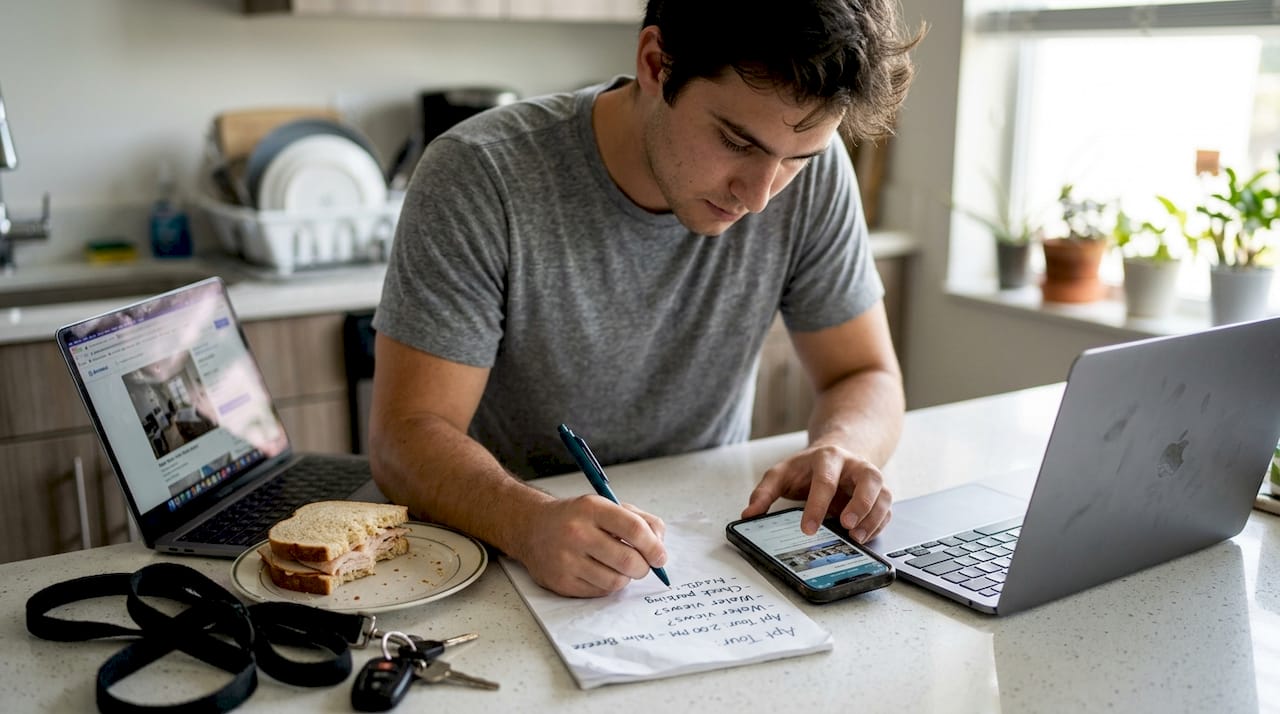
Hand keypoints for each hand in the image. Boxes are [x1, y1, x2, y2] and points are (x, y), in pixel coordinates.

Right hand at [513, 495, 666, 597]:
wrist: (532, 528)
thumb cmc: (576, 518)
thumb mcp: (606, 505)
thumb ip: (639, 520)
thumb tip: (659, 545)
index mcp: (592, 509)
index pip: (634, 530)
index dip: (654, 546)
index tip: (660, 556)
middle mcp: (577, 533)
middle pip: (628, 560)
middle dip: (644, 567)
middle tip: (643, 565)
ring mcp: (567, 560)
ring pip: (616, 581)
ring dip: (625, 577)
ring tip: (618, 567)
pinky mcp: (561, 582)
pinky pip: (600, 592)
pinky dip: (608, 585)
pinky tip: (600, 572)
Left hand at [741, 442, 890, 542]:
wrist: (836, 455)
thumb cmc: (807, 468)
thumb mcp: (781, 474)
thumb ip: (764, 492)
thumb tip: (748, 515)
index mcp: (828, 458)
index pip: (825, 480)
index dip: (817, 506)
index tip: (807, 529)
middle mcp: (855, 466)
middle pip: (868, 479)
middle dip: (860, 504)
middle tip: (846, 526)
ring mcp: (872, 478)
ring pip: (884, 494)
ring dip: (873, 518)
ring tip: (857, 538)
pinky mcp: (881, 494)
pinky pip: (887, 509)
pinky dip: (879, 524)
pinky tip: (865, 537)